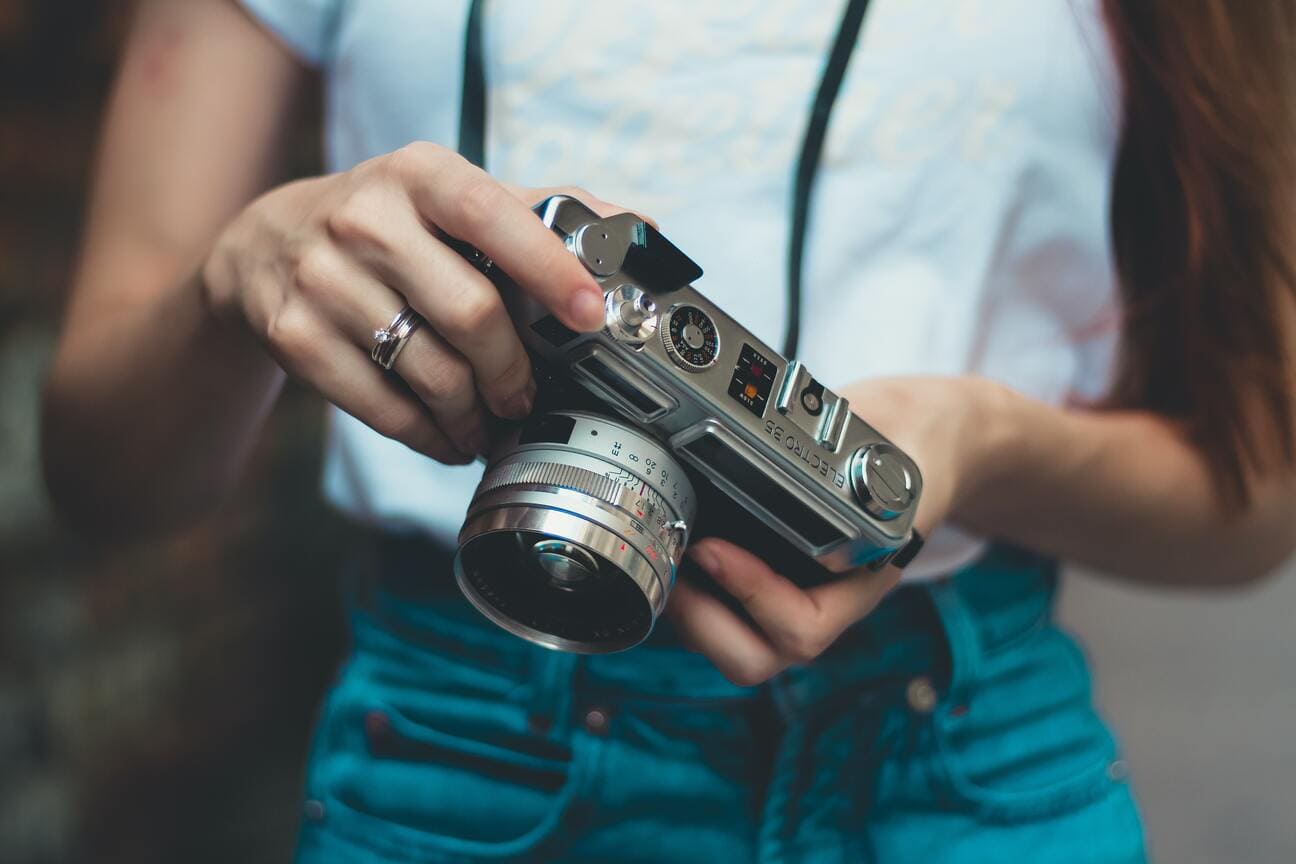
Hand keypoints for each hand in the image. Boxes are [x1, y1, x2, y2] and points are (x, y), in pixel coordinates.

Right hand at [202, 141, 630, 462]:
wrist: (263, 246)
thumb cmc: (385, 223)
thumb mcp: (449, 196)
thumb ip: (537, 210)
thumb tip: (637, 225)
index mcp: (420, 175)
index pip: (495, 216)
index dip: (550, 268)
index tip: (590, 314)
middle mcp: (366, 219)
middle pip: (471, 314)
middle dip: (514, 373)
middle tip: (527, 397)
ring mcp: (322, 278)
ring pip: (430, 372)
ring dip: (475, 416)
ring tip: (488, 424)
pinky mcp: (294, 335)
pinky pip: (383, 408)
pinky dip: (429, 436)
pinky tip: (446, 436)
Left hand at [665, 375, 1004, 685]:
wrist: (924, 442)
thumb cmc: (913, 444)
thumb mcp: (899, 441)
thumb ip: (863, 453)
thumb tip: (814, 444)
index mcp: (864, 579)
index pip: (801, 626)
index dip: (751, 596)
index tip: (711, 547)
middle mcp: (827, 600)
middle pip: (756, 656)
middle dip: (702, 623)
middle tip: (668, 568)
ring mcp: (795, 596)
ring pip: (734, 644)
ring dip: (690, 614)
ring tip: (663, 558)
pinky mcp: (767, 580)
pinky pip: (723, 613)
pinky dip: (693, 592)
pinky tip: (674, 546)